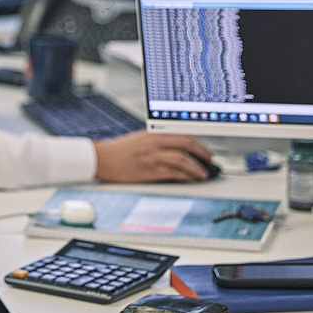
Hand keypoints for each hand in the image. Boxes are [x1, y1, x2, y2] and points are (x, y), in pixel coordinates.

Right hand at [92, 131, 212, 182]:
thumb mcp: (142, 138)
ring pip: (184, 160)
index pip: (184, 134)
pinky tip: (192, 179)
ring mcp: (153, 157)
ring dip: (198, 168)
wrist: (103, 158)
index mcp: (155, 133)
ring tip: (204, 173)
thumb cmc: (120, 150)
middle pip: (187, 144)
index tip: (205, 149)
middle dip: (202, 153)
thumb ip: (160, 140)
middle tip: (209, 160)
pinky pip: (174, 173)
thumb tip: (179, 148)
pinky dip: (187, 176)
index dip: (198, 142)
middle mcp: (156, 143)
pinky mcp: (150, 171)